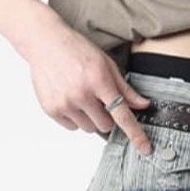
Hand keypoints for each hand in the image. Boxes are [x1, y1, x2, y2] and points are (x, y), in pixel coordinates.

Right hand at [20, 11, 153, 152]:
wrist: (44, 42)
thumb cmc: (76, 50)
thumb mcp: (105, 63)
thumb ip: (124, 88)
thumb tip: (142, 104)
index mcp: (98, 80)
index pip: (122, 114)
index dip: (135, 133)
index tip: (144, 148)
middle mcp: (81, 94)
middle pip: (105, 125)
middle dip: (106, 117)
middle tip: (98, 101)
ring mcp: (65, 103)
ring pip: (88, 128)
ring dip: (90, 118)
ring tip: (81, 97)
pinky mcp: (52, 109)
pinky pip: (72, 127)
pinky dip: (75, 118)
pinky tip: (70, 99)